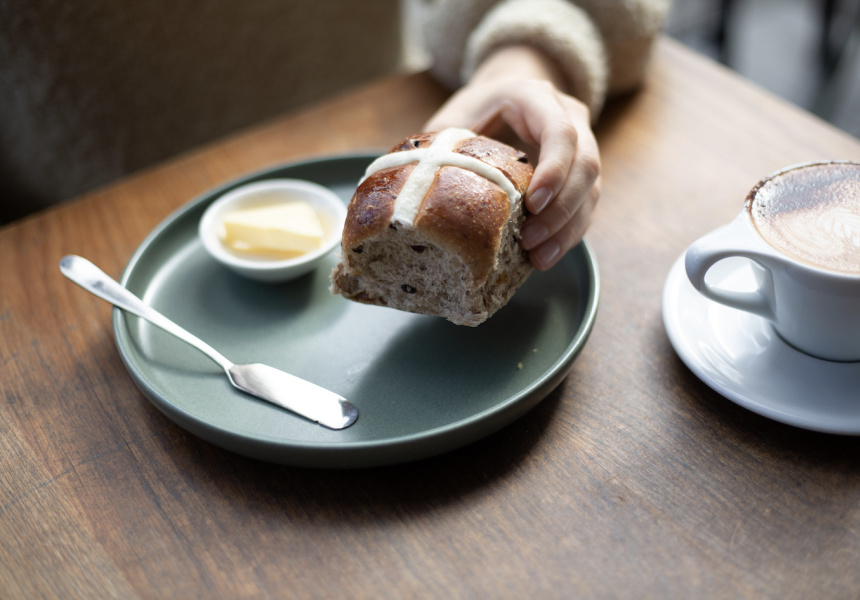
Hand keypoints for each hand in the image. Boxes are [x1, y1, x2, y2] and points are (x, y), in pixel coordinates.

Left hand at [424, 46, 600, 269]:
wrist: (506, 96)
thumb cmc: (476, 108)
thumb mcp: (455, 115)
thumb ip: (441, 143)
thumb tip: (415, 183)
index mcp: (537, 98)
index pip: (560, 132)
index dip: (554, 170)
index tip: (532, 205)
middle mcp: (570, 117)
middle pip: (587, 164)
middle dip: (561, 209)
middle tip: (530, 241)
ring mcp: (582, 145)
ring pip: (592, 189)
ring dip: (568, 228)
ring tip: (538, 258)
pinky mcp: (581, 173)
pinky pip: (587, 205)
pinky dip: (568, 233)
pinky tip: (545, 256)